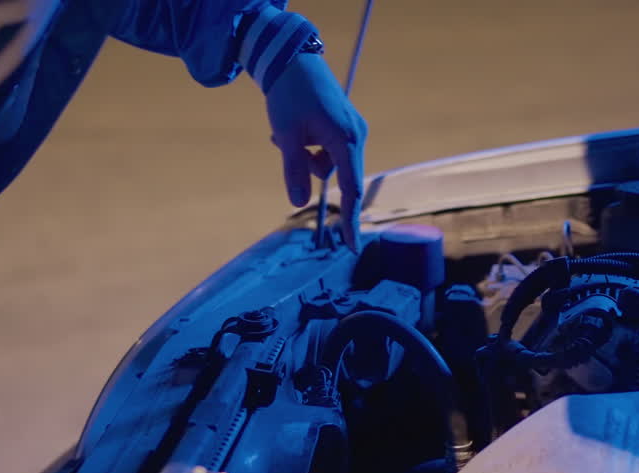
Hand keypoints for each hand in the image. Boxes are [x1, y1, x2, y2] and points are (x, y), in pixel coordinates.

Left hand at [265, 52, 367, 251]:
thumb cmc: (289, 95)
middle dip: (308, 169)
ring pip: (327, 164)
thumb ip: (293, 171)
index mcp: (345, 140)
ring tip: (283, 135)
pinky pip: (327, 151)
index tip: (350, 246)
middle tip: (282, 144)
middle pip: (337, 175)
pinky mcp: (343, 126)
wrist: (293, 60)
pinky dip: (309, 149)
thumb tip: (298, 203)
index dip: (348, 220)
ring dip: (304, 158)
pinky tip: (293, 131)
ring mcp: (351, 131)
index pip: (350, 189)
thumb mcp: (286, 136)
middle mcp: (355, 136)